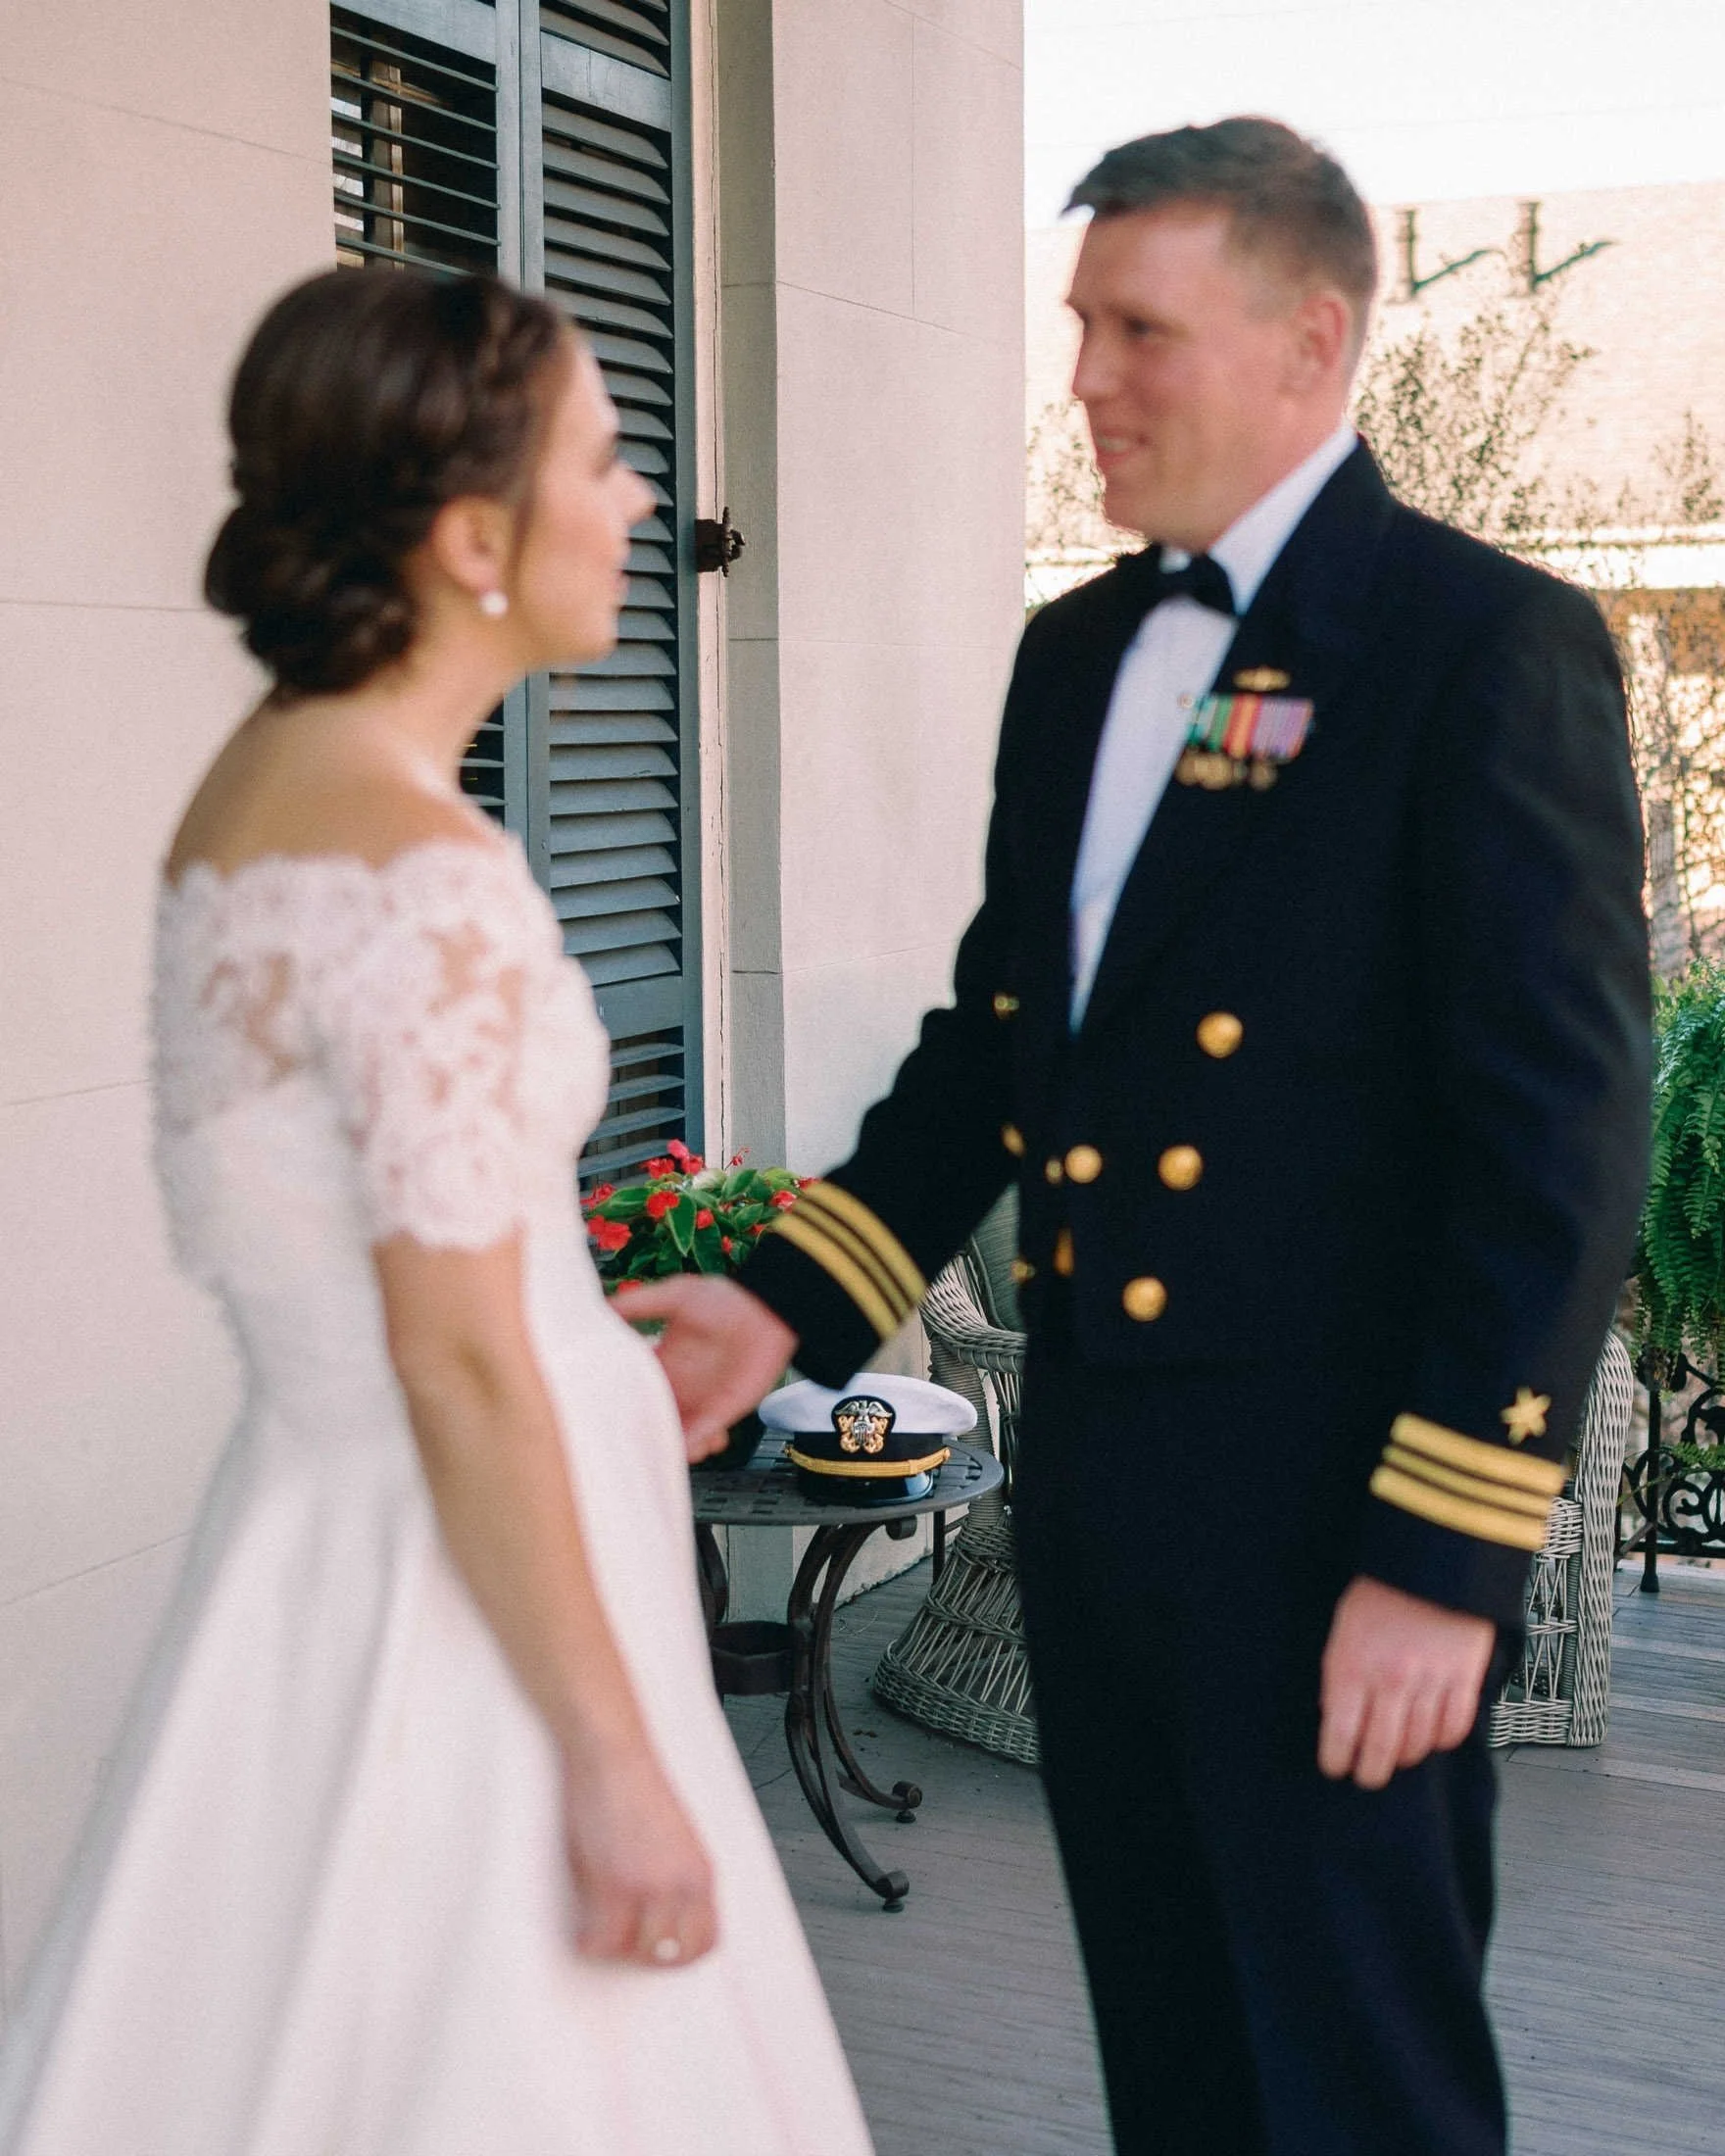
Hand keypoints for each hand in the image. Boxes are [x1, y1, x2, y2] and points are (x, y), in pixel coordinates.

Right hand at [561, 1739, 717, 1967]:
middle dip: (649, 1959)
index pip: (709, 1938)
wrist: (613, 1755)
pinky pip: (603, 1941)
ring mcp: (649, 1887)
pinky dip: (590, 1945)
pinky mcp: (613, 1884)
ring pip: (641, 1953)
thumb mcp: (672, 1837)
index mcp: (701, 1871)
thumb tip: (657, 1915)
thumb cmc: (635, 1786)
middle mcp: (682, 1884)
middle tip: (626, 1949)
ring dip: (619, 1953)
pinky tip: (583, 1936)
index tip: (664, 1954)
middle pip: (677, 1955)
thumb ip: (673, 1878)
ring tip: (602, 1938)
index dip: (684, 1955)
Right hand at [618, 1275, 797, 1461]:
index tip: (604, 1412)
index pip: (632, 1387)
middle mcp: (677, 1385)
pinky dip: (696, 1446)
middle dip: (642, 1431)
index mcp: (661, 1360)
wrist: (767, 1311)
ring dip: (670, 1446)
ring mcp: (699, 1400)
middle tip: (628, 1443)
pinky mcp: (723, 1411)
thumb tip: (602, 1309)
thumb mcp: (676, 1295)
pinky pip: (704, 1436)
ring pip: (676, 1434)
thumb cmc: (724, 1300)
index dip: (619, 1401)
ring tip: (665, 1449)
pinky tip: (692, 1446)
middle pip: (651, 1417)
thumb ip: (639, 1304)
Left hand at [1318, 1575, 1494, 1789]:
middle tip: (1366, 1777)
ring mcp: (1430, 1682)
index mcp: (1352, 1666)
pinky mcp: (1464, 1678)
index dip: (1335, 1760)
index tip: (1335, 1768)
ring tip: (1396, 1758)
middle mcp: (1390, 1681)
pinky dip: (1442, 1741)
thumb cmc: (1380, 1590)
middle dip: (1369, 1773)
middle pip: (1380, 1750)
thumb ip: (1338, 1673)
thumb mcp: (1342, 1629)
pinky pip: (1455, 1728)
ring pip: (1417, 1745)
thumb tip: (1333, 1712)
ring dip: (1404, 1758)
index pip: (1339, 1734)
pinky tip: (1432, 1737)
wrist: (1431, 1555)